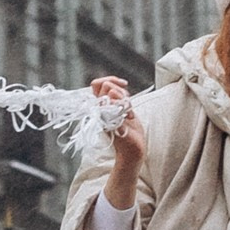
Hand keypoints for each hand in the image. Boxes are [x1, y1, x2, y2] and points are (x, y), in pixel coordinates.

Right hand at [90, 76, 144, 206]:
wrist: (133, 150)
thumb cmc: (129, 131)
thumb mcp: (123, 108)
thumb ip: (118, 97)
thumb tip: (116, 85)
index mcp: (100, 106)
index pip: (97, 84)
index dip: (110, 80)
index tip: (124, 84)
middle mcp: (98, 110)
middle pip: (105, 85)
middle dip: (120, 90)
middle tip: (127, 105)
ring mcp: (102, 115)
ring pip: (110, 92)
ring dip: (124, 99)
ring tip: (129, 113)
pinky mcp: (109, 121)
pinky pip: (114, 104)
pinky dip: (126, 108)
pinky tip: (130, 117)